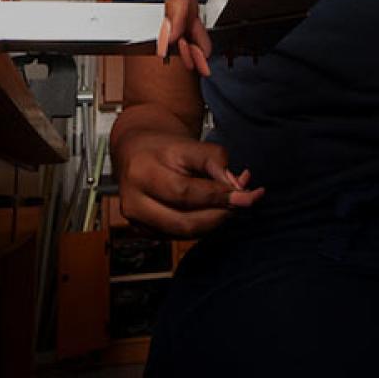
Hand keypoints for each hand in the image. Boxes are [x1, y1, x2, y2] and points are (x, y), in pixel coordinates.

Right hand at [116, 131, 264, 236]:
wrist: (136, 151)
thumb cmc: (163, 147)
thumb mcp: (189, 143)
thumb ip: (214, 160)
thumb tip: (236, 188)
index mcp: (142, 171)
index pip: (184, 192)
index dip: (217, 196)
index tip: (245, 194)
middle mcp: (133, 200)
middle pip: (184, 221)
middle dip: (220, 214)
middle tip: (244, 202)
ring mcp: (135, 220)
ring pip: (184, 233)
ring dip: (214, 221)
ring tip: (233, 203)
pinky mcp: (142, 231)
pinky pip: (179, 235)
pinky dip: (202, 225)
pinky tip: (216, 209)